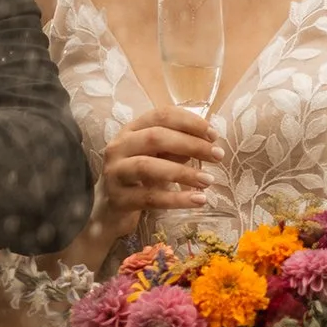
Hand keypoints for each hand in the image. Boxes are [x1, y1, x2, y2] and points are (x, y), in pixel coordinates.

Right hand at [95, 106, 222, 234]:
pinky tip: (198, 200)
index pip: (161, 115)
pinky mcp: (118, 199)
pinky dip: (176, 199)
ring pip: (148, 166)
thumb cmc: (138, 179)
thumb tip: (207, 142)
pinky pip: (150, 198)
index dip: (189, 122)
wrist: (109, 211)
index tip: (214, 135)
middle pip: (155, 137)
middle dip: (191, 144)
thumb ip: (176, 147)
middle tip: (217, 156)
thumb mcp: (157, 157)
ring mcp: (115, 172)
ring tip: (208, 180)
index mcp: (131, 130)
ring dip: (183, 172)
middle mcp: (119, 146)